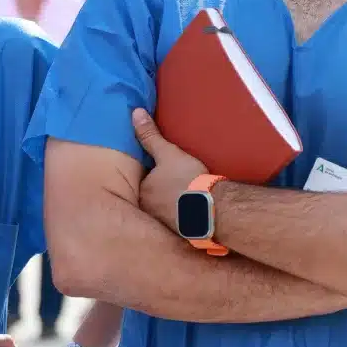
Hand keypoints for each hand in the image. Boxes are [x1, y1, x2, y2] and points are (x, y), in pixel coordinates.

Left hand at [132, 108, 207, 229]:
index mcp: (144, 194)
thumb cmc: (187, 180)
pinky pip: (181, 221)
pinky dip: (187, 216)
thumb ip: (150, 135)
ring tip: (190, 198)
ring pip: (166, 211)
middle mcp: (149, 212)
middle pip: (154, 198)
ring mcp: (165, 224)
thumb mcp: (168, 153)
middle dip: (163, 194)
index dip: (157, 175)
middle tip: (179, 186)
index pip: (146, 182)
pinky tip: (197, 212)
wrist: (211, 209)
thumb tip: (135, 113)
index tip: (170, 172)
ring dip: (175, 206)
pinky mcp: (182, 233)